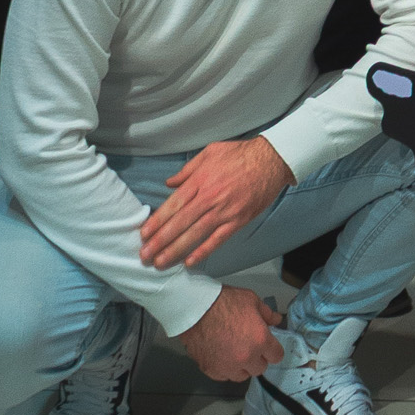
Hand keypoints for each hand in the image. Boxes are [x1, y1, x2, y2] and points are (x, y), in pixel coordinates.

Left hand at [137, 136, 294, 269]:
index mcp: (200, 180)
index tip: (143, 234)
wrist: (272, 160)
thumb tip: (170, 183)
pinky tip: (190, 262)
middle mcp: (209, 197)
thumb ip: (188, 169)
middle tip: (144, 255)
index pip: (173, 204)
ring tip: (160, 263)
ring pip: (195, 234)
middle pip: (180, 222)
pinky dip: (204, 251)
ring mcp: (224, 210)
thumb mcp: (210, 152)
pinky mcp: (238, 220)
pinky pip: (218, 239)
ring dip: (176, 250)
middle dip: (160, 240)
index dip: (157, 221)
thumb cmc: (240, 154)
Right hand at [178, 285, 284, 383]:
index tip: (268, 345)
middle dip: (257, 358)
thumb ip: (267, 313)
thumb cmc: (225, 301)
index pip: (276, 356)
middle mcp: (246, 358)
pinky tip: (220, 356)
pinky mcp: (211, 370)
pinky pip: (223, 376)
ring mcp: (228, 367)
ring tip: (234, 353)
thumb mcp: (251, 300)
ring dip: (241, 366)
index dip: (273, 349)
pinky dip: (224, 368)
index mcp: (260, 340)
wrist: (196, 309)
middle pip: (260, 368)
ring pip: (242, 375)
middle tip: (250, 346)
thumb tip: (276, 320)